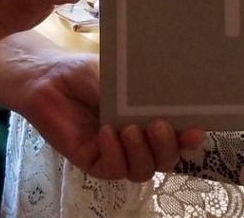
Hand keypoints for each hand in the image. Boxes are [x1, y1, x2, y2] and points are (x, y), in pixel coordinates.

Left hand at [19, 53, 206, 181]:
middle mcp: (137, 140)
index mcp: (149, 119)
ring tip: (129, 129)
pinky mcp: (92, 162)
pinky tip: (106, 133)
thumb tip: (175, 98)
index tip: (196, 130)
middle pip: (164, 160)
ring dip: (142, 153)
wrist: (46, 78)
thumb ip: (144, 94)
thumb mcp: (121, 78)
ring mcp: (115, 153)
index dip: (189, 138)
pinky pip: (113, 170)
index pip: (177, 136)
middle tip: (158, 125)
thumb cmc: (85, 72)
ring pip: (141, 171)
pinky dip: (114, 153)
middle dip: (167, 148)